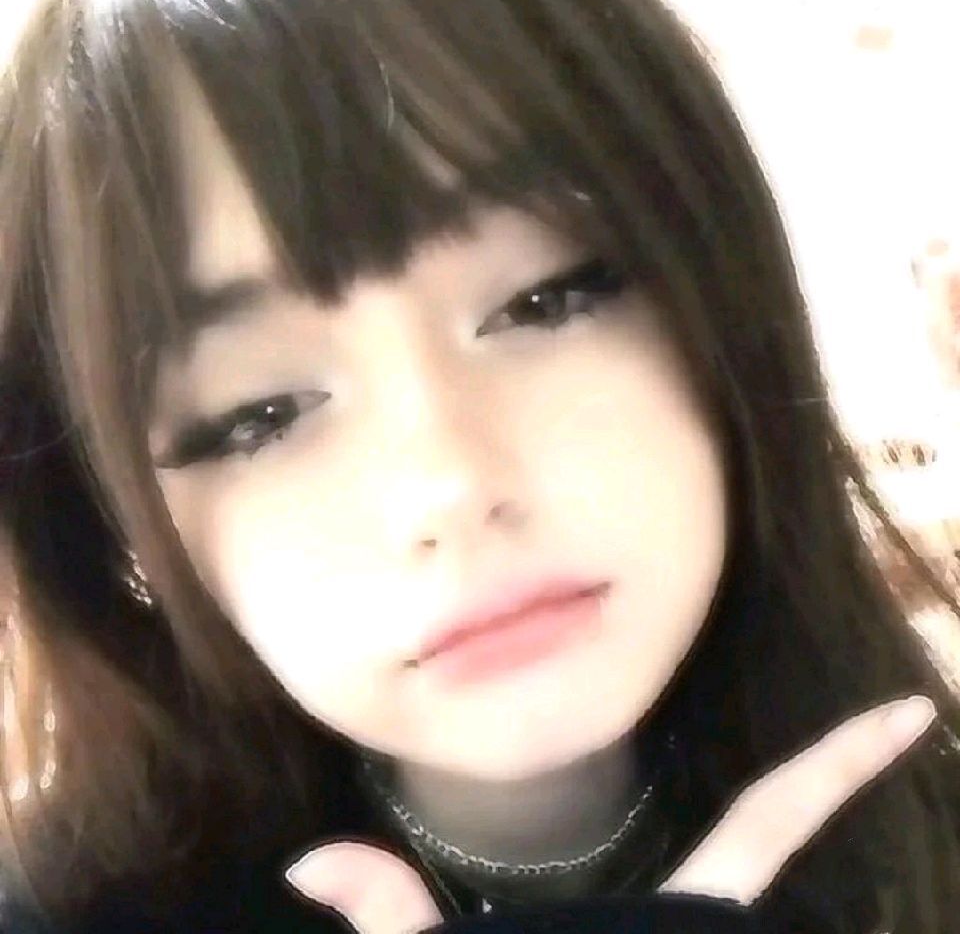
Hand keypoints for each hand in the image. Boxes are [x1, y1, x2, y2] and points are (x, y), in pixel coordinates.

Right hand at [283, 694, 936, 933]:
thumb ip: (396, 921)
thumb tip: (315, 858)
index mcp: (673, 930)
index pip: (761, 827)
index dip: (836, 768)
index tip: (909, 714)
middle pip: (773, 861)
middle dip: (812, 795)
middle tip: (865, 732)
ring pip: (748, 901)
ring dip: (760, 855)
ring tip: (796, 791)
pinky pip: (714, 927)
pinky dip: (728, 886)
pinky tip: (714, 875)